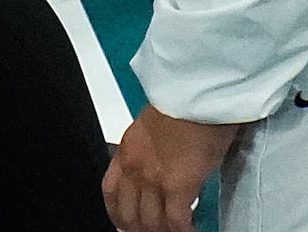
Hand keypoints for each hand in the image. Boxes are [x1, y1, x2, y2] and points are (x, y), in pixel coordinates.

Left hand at [104, 107, 240, 231]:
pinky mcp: (177, 186)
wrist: (196, 89)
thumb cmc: (184, 97)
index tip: (126, 223)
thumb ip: (153, 147)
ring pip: (151, 223)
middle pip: (129, 214)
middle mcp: (135, 167)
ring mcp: (154, 179)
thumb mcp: (156, 124)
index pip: (111, 191)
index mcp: (127, 149)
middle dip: (140, 229)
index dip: (117, 214)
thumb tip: (167, 160)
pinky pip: (176, 222)